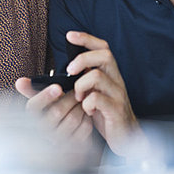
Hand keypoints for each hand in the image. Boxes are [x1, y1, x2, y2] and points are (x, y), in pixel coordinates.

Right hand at [15, 77, 93, 144]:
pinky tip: (85, 112)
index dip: (45, 96)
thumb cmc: (50, 112)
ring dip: (80, 106)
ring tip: (82, 100)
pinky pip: (84, 127)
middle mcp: (42, 131)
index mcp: (32, 117)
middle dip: (70, 97)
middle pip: (57, 111)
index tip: (57, 87)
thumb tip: (20, 81)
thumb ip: (30, 90)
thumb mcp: (40, 102)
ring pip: (73, 118)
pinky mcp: (74, 145)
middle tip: (77, 90)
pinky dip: (87, 117)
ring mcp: (58, 140)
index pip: (34, 106)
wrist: (63, 135)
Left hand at [65, 31, 146, 156]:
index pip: (102, 47)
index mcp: (109, 73)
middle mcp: (116, 80)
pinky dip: (87, 103)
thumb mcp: (89, 93)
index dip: (87, 38)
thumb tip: (47, 74)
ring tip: (78, 97)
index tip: (69, 35)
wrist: (126, 138)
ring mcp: (118, 94)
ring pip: (98, 76)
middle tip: (69, 71)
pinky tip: (86, 110)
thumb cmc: (104, 113)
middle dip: (82, 59)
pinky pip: (98, 99)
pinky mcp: (116, 110)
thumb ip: (76, 81)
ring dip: (81, 85)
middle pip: (105, 55)